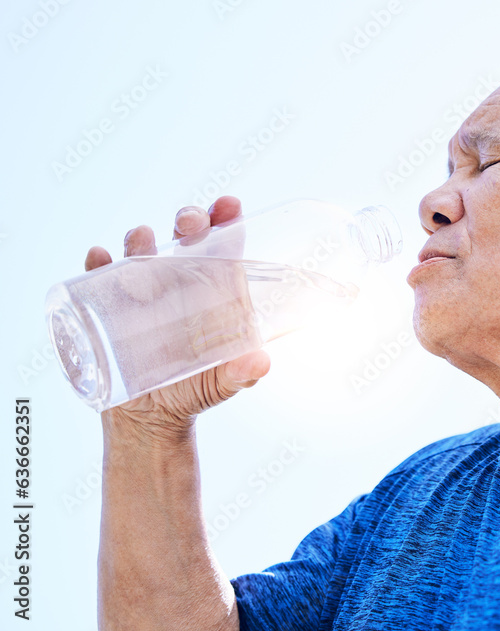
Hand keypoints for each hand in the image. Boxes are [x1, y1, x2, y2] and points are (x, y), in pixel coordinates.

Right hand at [85, 196, 269, 439]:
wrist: (152, 418)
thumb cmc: (198, 391)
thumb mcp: (226, 384)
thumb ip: (244, 373)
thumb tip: (261, 362)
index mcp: (214, 290)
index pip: (223, 246)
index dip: (226, 221)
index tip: (228, 204)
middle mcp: (180, 282)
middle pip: (184, 237)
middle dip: (188, 221)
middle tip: (189, 223)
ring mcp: (143, 291)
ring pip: (141, 250)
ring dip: (141, 239)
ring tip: (144, 242)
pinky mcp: (110, 307)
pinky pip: (100, 277)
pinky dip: (98, 264)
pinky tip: (100, 258)